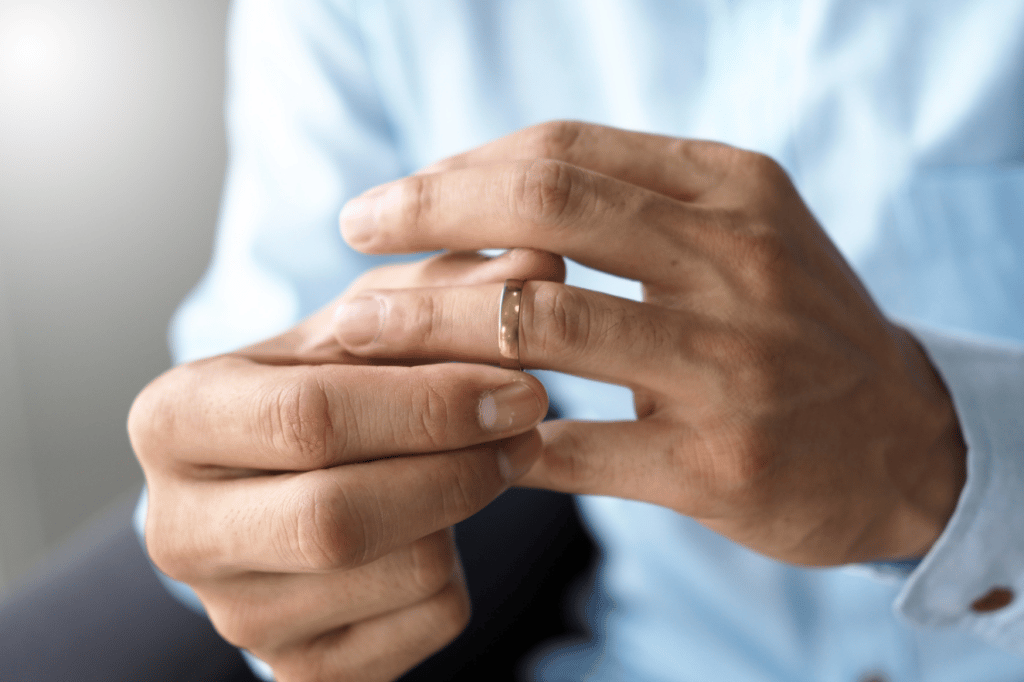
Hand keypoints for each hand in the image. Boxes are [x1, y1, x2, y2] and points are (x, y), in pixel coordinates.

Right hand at [128, 248, 561, 680]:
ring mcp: (233, 613)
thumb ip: (446, 290)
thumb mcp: (368, 328)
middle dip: (457, 467)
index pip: (306, 416)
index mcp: (173, 419)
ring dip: (469, 511)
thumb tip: (545, 260)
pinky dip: (459, 573)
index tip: (522, 384)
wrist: (289, 491)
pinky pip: (421, 627)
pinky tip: (441, 531)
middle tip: (531, 422)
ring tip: (485, 461)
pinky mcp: (298, 670)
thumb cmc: (331, 392)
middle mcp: (177, 528)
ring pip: (396, 574)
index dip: (429, 404)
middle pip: (337, 516)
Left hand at [337, 121, 966, 565]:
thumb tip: (482, 184)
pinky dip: (493, 436)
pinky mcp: (718, 466)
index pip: (563, 151)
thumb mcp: (742, 232)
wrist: (907, 441)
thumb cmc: (796, 327)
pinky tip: (447, 434)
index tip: (398, 196)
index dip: (459, 168)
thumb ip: (634, 201)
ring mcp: (730, 368)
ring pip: (537, 322)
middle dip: (424, 212)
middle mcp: (736, 264)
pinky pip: (571, 445)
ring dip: (425, 323)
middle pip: (541, 206)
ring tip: (357, 327)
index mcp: (733, 190)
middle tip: (353, 228)